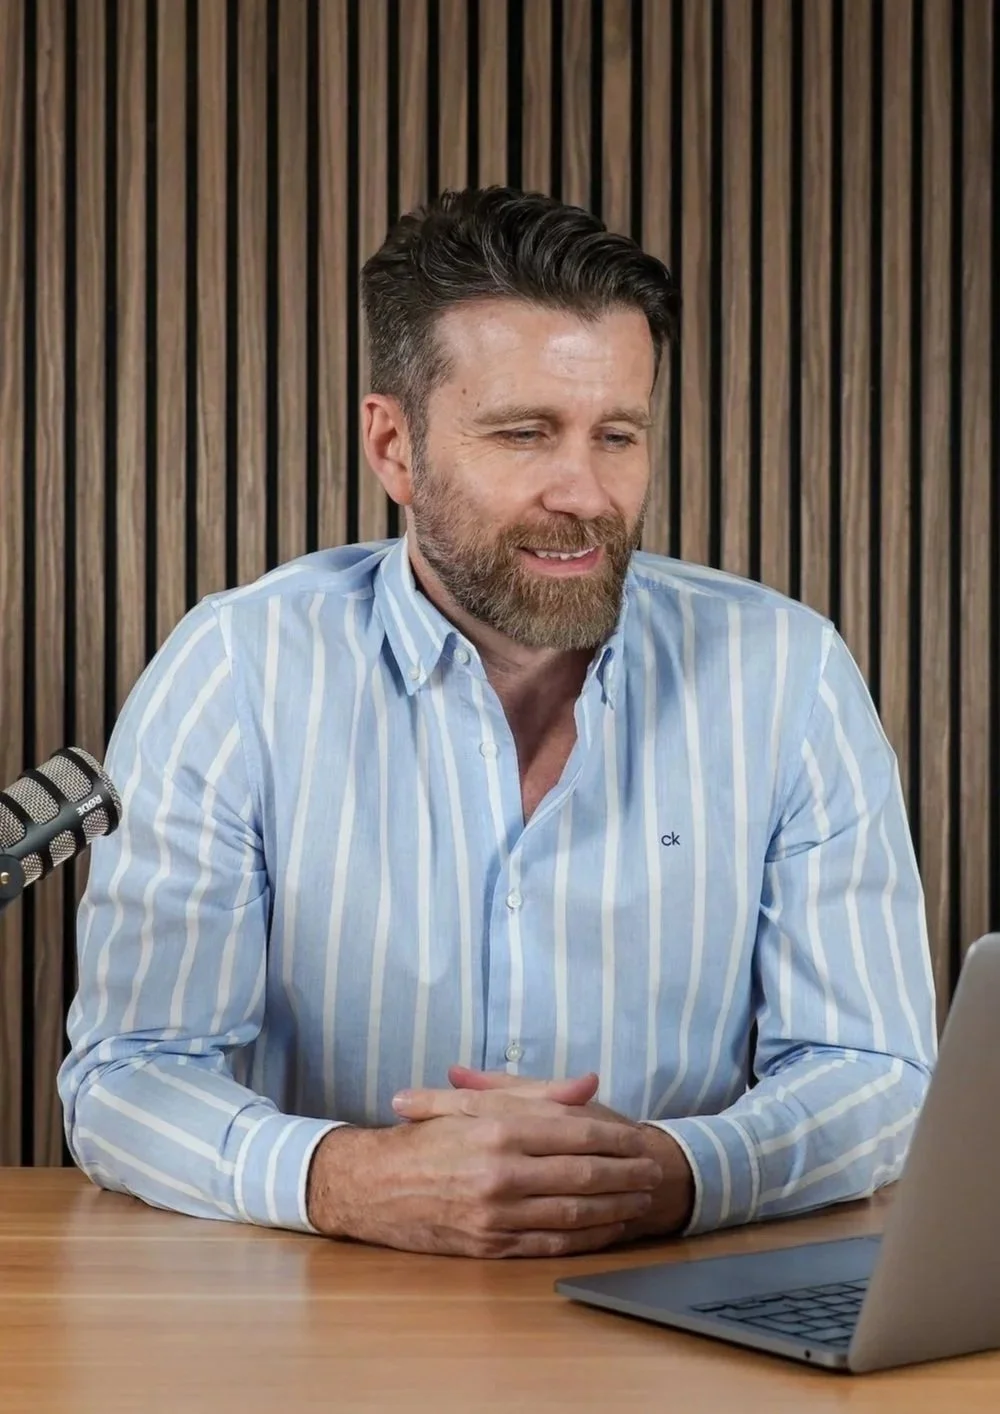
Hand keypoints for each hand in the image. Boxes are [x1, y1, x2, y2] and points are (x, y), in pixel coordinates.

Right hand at [393, 1064, 694, 1239]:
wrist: (372, 1186)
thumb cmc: (424, 1138)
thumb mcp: (472, 1102)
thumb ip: (534, 1093)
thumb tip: (587, 1085)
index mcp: (496, 1129)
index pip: (573, 1133)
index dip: (614, 1137)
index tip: (639, 1138)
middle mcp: (499, 1173)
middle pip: (582, 1175)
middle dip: (625, 1174)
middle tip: (653, 1170)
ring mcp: (495, 1215)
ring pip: (572, 1213)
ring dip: (615, 1207)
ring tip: (641, 1199)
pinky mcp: (490, 1246)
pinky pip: (551, 1243)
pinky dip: (587, 1237)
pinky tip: (608, 1228)